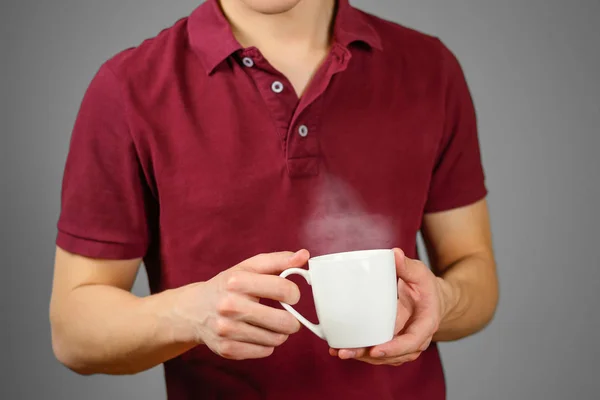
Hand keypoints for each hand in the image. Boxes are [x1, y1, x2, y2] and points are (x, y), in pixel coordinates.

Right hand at [174, 250, 309, 359]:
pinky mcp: (226, 349)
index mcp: (237, 281)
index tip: (290, 295)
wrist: (193, 310)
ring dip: (279, 333)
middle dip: (291, 320)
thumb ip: (278, 260)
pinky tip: (258, 334)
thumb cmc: (227, 286)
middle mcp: (229, 305)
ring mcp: (227, 329)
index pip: (284, 290)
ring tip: (270, 324)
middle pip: (283, 321)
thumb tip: (304, 256)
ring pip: (276, 339)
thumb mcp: (248, 268)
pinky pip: (264, 352)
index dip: (294, 293)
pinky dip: (266, 345)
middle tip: (287, 315)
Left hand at [330, 248, 453, 365]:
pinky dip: (360, 351)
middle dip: (368, 355)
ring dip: (361, 356)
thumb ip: (407, 266)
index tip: (376, 349)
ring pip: (383, 356)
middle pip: (393, 355)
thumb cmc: (426, 287)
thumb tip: (394, 254)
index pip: (412, 341)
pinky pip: (377, 350)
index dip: (394, 348)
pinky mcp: (391, 341)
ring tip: (339, 351)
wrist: (431, 299)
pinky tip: (340, 348)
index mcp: (426, 323)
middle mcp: (415, 338)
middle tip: (345, 352)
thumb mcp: (421, 274)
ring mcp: (402, 342)